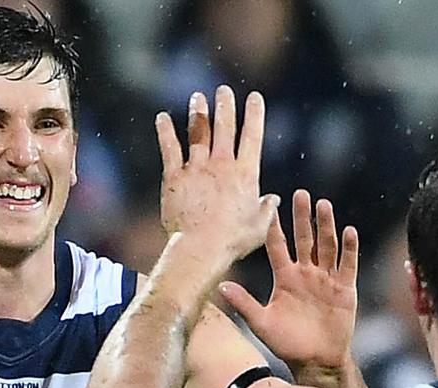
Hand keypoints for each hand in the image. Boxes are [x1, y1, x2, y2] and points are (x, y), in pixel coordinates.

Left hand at [156, 86, 277, 261]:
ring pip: (198, 133)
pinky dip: (165, 132)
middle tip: (224, 91)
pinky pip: (170, 149)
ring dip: (199, 113)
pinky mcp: (174, 177)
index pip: (252, 137)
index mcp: (245, 174)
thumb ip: (267, 209)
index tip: (254, 98)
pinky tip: (162, 118)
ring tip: (198, 97)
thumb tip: (274, 199)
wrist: (200, 247)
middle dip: (225, 106)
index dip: (254, 115)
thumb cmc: (233, 241)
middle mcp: (222, 165)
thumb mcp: (259, 227)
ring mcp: (197, 168)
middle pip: (225, 127)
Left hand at [219, 189, 358, 371]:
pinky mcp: (344, 288)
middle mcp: (305, 273)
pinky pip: (347, 264)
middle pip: (304, 238)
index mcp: (284, 278)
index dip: (274, 228)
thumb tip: (222, 286)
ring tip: (323, 205)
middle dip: (302, 217)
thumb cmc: (287, 343)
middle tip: (301, 194)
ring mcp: (326, 279)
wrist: (315, 360)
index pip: (277, 246)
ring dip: (325, 226)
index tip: (270, 206)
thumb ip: (244, 303)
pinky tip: (348, 231)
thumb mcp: (262, 323)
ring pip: (326, 246)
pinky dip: (349, 248)